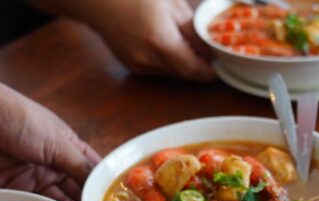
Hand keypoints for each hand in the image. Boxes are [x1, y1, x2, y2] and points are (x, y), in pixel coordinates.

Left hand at [0, 57, 100, 200]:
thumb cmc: (19, 118)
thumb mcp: (56, 141)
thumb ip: (79, 165)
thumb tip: (101, 186)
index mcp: (68, 148)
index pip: (92, 171)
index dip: (104, 188)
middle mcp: (54, 165)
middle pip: (77, 190)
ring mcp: (34, 178)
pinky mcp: (14, 190)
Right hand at [80, 0, 214, 80]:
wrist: (97, 0)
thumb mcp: (172, 5)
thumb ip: (193, 30)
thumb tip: (211, 49)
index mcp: (160, 42)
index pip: (194, 71)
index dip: (211, 71)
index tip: (221, 65)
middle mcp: (148, 60)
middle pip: (185, 74)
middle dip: (198, 66)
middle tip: (208, 52)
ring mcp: (138, 65)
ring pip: (172, 73)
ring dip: (183, 64)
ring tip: (184, 42)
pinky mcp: (132, 66)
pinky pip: (158, 70)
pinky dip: (167, 61)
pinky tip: (164, 42)